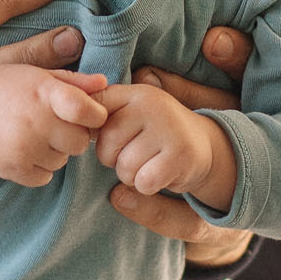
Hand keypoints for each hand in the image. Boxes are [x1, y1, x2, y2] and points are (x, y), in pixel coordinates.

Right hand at [0, 59, 109, 186]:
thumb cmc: (8, 86)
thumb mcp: (38, 75)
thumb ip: (73, 81)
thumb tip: (105, 84)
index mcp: (44, 92)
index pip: (87, 111)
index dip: (95, 115)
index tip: (88, 114)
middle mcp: (33, 120)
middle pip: (80, 143)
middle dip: (73, 135)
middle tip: (54, 125)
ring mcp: (21, 146)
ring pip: (63, 162)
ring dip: (55, 152)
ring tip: (34, 135)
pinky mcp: (10, 168)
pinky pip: (44, 178)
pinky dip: (39, 169)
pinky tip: (25, 151)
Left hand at [107, 25, 252, 241]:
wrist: (205, 148)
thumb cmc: (154, 136)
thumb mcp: (129, 117)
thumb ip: (100, 116)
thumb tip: (75, 123)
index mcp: (133, 92)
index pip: (93, 112)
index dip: (95, 135)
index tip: (106, 138)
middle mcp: (151, 103)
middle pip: (105, 147)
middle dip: (115, 160)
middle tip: (137, 154)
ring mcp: (168, 127)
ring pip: (124, 168)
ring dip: (133, 176)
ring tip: (151, 163)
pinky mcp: (181, 154)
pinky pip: (143, 183)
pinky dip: (148, 186)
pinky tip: (163, 174)